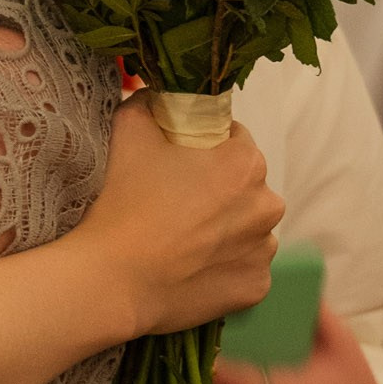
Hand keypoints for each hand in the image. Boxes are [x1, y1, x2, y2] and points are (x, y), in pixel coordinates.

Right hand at [85, 101, 281, 337]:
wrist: (113, 280)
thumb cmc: (124, 202)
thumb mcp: (128, 130)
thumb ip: (148, 101)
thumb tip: (156, 95)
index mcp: (246, 163)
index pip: (235, 139)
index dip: (205, 146)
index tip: (178, 162)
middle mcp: (269, 205)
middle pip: (246, 186)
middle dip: (219, 189)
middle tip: (175, 201)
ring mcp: (264, 251)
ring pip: (248, 228)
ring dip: (224, 229)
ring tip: (181, 239)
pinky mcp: (255, 288)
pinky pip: (243, 268)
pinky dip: (223, 267)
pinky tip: (190, 268)